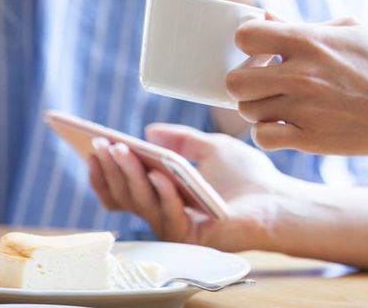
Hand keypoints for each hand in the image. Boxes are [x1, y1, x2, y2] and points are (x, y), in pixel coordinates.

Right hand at [89, 123, 286, 248]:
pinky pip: (169, 215)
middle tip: (100, 144)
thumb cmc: (248, 176)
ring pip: (141, 203)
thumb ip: (181, 139)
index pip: (123, 187)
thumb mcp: (211, 147)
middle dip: (110, 168)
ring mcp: (175, 226)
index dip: (104, 170)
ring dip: (130, 175)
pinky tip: (159, 173)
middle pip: (125, 195)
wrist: (277, 200)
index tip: (91, 144)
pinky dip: (163, 192)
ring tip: (122, 150)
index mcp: (164, 194)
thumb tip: (149, 131)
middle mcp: (163, 212)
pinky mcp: (190, 236)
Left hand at [226, 18, 367, 164]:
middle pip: (235, 80)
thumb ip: (305, 23)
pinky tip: (284, 125)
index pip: (246, 36)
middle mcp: (300, 76)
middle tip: (264, 81)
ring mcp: (302, 110)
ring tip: (279, 104)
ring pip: (246, 110)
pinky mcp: (307, 139)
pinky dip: (267, 132)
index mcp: (310, 42)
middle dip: (244, 80)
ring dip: (257, 106)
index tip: (263, 50)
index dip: (249, 42)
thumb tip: (267, 15)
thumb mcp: (352, 31)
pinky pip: (262, 137)